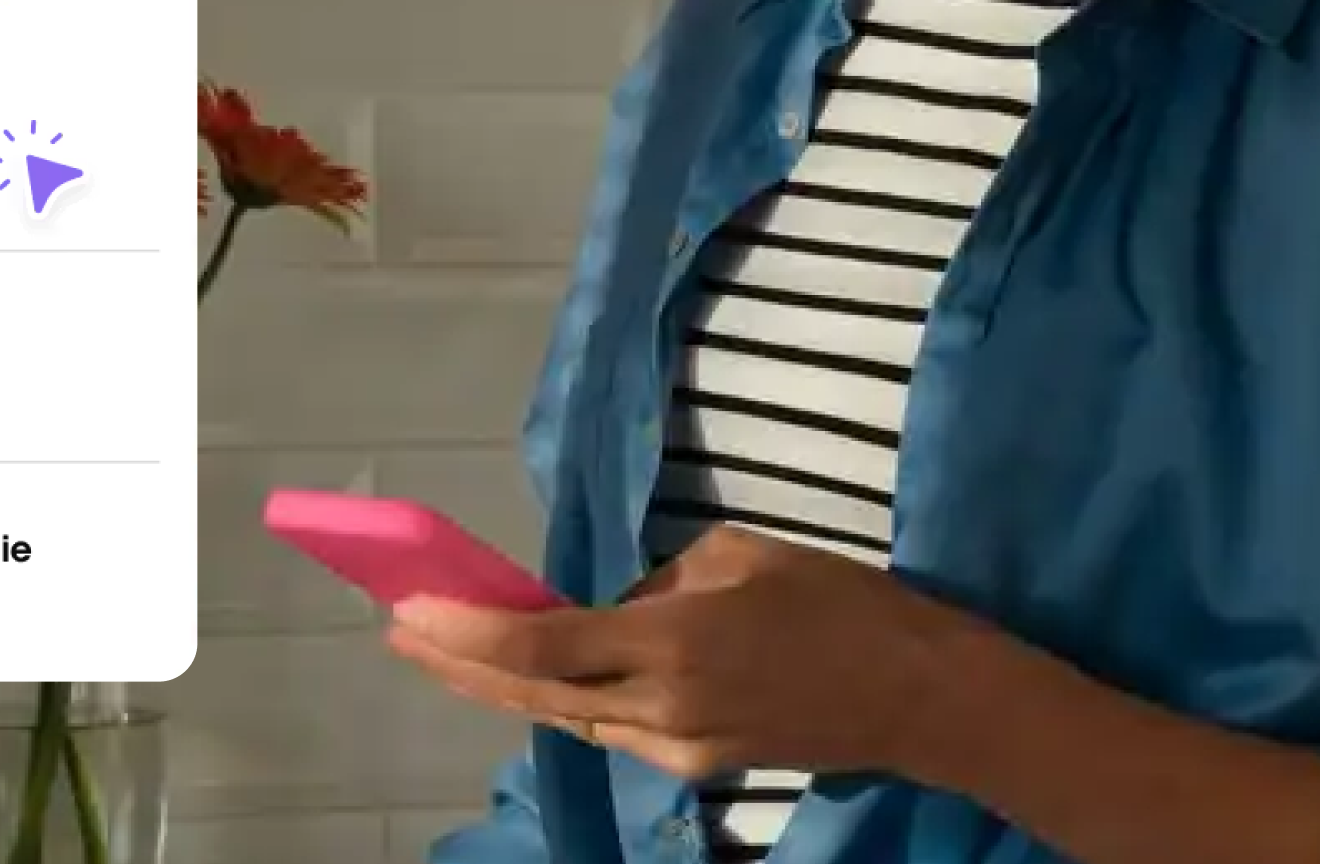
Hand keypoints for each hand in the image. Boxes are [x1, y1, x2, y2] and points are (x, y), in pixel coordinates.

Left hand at [382, 525, 993, 781]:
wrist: (919, 698)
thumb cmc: (841, 605)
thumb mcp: (741, 554)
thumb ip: (661, 579)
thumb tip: (618, 604)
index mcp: (670, 643)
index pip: (541, 644)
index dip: (465, 631)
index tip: (408, 608)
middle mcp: (659, 708)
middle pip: (534, 692)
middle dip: (459, 664)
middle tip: (400, 632)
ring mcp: (677, 748)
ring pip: (567, 714)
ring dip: (505, 683)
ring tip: (445, 648)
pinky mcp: (697, 764)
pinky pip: (612, 726)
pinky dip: (565, 695)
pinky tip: (537, 671)